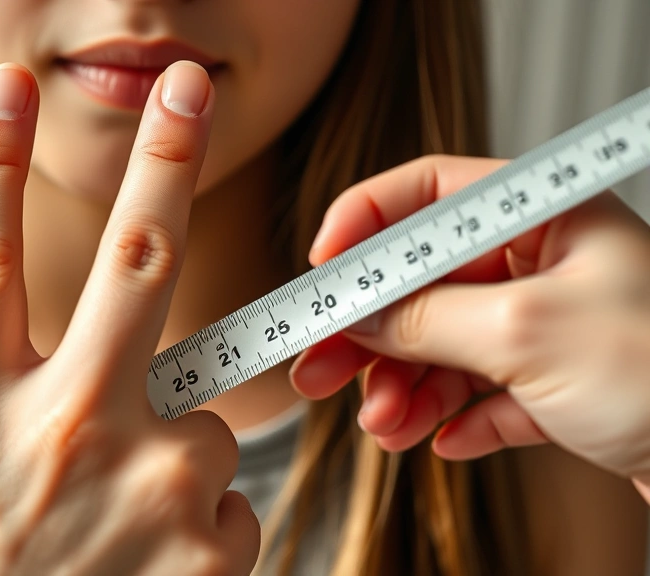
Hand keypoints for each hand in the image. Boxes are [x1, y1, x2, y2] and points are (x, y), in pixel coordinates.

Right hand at [0, 62, 258, 574]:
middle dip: (162, 160)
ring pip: (207, 423)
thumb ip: (16, 401)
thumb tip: (109, 363)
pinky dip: (202, 529)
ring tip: (123, 537)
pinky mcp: (212, 543)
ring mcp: (144, 481)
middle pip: (128, 261)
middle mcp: (60, 426)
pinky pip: (229, 506)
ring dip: (180, 460)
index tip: (12, 91)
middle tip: (188, 86)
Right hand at [289, 155, 649, 497]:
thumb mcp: (527, 332)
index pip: (430, 194)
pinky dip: (453, 418)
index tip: (322, 272)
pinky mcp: (556, 384)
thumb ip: (428, 316)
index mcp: (546, 218)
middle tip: (321, 367)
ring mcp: (548, 325)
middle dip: (370, 331)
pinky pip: (480, 393)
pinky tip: (443, 440)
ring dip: (404, 388)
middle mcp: (543, 264)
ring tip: (386, 426)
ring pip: (443, 344)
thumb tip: (357, 312)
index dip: (365, 225)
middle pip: (424, 281)